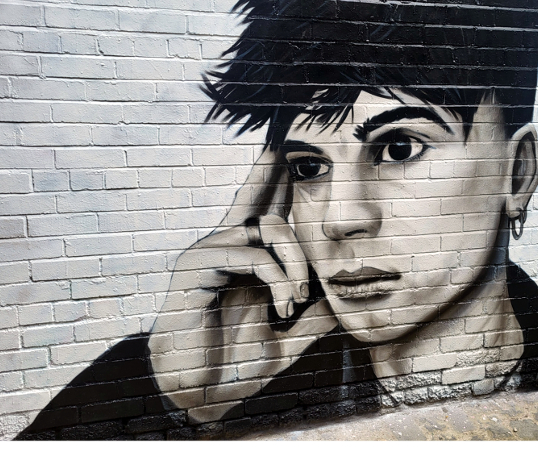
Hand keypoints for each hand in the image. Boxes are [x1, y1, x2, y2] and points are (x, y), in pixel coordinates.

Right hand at [148, 148, 336, 421]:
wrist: (201, 395)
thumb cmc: (234, 367)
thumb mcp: (286, 340)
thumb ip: (312, 320)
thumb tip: (341, 304)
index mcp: (244, 260)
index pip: (262, 207)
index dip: (274, 175)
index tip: (285, 141)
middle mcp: (225, 248)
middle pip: (262, 200)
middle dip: (288, 186)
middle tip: (303, 180)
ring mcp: (208, 254)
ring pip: (266, 228)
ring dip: (294, 263)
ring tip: (296, 300)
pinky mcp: (195, 267)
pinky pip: (248, 254)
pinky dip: (275, 278)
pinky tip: (282, 305)